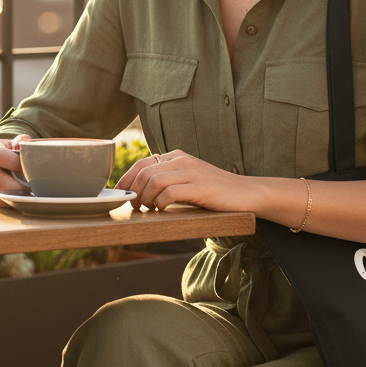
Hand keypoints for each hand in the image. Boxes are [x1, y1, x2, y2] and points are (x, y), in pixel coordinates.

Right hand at [0, 135, 30, 206]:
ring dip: (16, 195)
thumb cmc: (11, 153)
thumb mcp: (16, 143)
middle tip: (33, 186)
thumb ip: (22, 140)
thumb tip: (23, 144)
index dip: (16, 163)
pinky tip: (21, 196)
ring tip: (30, 192)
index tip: (30, 167)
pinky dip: (12, 201)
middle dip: (18, 185)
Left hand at [117, 150, 246, 211]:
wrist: (246, 192)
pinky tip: (162, 209)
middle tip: (135, 206)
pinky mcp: (200, 187)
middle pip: (144, 172)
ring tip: (148, 209)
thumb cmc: (215, 190)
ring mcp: (191, 172)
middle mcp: (182, 160)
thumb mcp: (189, 178)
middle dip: (134, 191)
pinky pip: (170, 193)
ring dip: (145, 198)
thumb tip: (140, 191)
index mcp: (177, 156)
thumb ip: (169, 178)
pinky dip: (160, 203)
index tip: (119, 193)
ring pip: (154, 181)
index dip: (126, 179)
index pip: (142, 163)